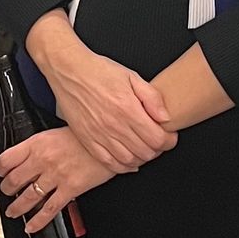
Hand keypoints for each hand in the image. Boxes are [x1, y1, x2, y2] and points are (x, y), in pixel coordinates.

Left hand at [0, 126, 112, 230]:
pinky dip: (38, 221)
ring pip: (28, 197)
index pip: (7, 159)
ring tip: (13, 212)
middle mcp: (43, 160)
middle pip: (14, 180)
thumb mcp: (57, 131)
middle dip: (7, 190)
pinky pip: (49, 209)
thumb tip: (28, 153)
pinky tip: (31, 226)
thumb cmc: (87, 135)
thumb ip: (40, 143)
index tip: (0, 173)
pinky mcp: (70, 189)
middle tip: (6, 193)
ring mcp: (56, 176)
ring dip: (17, 207)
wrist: (111, 141)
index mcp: (37, 143)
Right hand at [24, 16, 173, 169]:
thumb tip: (165, 118)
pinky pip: (108, 163)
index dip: (169, 141)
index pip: (158, 139)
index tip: (169, 136)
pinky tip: (127, 159)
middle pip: (146, 152)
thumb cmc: (99, 71)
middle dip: (157, 149)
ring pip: (129, 161)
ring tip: (143, 148)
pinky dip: (122, 166)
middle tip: (157, 140)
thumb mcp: (132, 77)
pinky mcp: (87, 140)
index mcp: (128, 109)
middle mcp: (114, 126)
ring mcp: (100, 135)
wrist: (69, 71)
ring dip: (141, 158)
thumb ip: (152, 98)